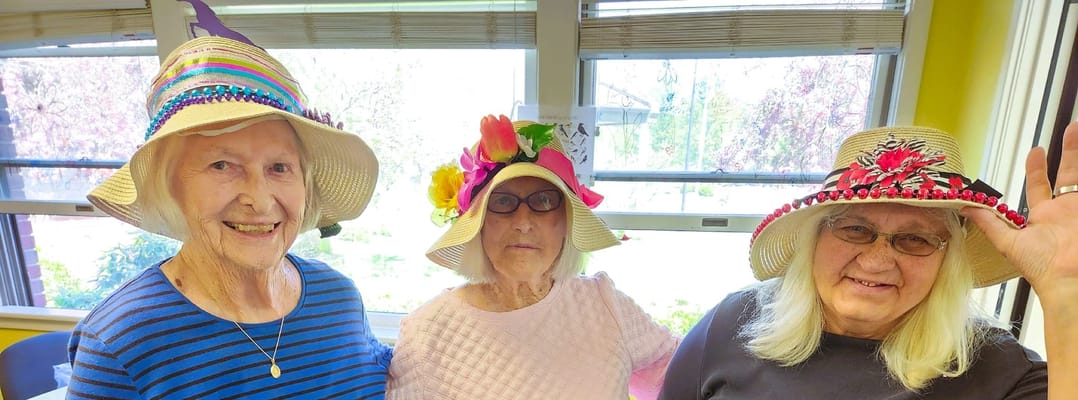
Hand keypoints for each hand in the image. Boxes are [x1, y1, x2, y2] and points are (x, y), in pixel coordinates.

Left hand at [962, 121, 1077, 306]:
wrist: (1068, 281)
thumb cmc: (1040, 267)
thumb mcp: (1008, 241)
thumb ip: (988, 222)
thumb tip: (964, 206)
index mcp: (1045, 216)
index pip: (1040, 185)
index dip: (1037, 167)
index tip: (1036, 149)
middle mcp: (1066, 210)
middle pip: (1070, 173)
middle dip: (1071, 150)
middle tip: (1072, 127)